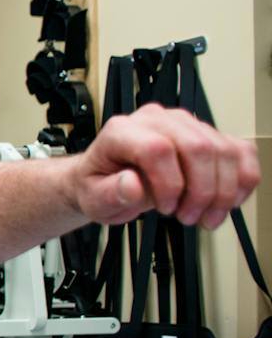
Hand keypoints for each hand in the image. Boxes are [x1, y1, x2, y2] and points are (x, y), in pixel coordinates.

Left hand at [70, 105, 258, 228]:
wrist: (107, 180)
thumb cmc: (100, 185)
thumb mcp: (93, 198)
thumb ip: (110, 193)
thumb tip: (132, 185)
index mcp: (122, 130)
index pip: (157, 148)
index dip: (168, 183)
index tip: (165, 208)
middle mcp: (156, 120)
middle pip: (198, 147)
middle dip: (201, 192)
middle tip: (188, 218)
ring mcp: (185, 124)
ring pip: (224, 150)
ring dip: (223, 192)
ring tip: (205, 217)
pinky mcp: (207, 134)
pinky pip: (240, 151)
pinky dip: (243, 180)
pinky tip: (229, 202)